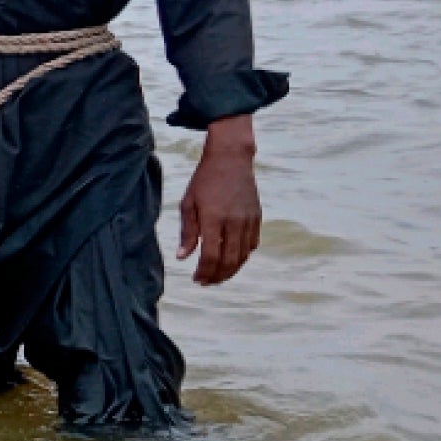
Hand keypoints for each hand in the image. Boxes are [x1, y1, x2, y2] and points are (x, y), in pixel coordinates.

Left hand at [178, 114, 261, 285]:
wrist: (231, 158)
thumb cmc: (204, 180)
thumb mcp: (188, 203)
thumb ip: (187, 232)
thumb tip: (183, 257)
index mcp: (213, 218)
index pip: (211, 255)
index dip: (203, 272)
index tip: (196, 279)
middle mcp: (234, 222)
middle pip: (229, 261)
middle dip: (217, 276)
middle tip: (205, 282)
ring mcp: (249, 220)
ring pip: (243, 256)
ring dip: (230, 270)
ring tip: (217, 276)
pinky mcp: (257, 218)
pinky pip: (252, 245)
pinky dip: (242, 256)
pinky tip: (231, 260)